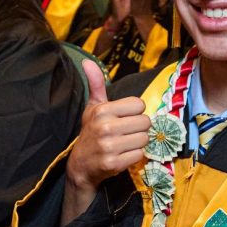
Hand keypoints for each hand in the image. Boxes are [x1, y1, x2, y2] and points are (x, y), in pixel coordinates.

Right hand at [62, 60, 149, 222]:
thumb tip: (87, 61)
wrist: (81, 165)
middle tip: (126, 133)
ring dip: (138, 142)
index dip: (134, 112)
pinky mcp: (114, 164)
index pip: (139, 105)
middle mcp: (105, 127)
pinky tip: (122, 155)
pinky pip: (140, 155)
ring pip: (145, 139)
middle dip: (139, 128)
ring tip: (124, 144)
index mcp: (102, 110)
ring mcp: (109, 146)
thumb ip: (96, 84)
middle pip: (145, 122)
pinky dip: (134, 156)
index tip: (123, 118)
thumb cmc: (91, 132)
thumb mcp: (92, 107)